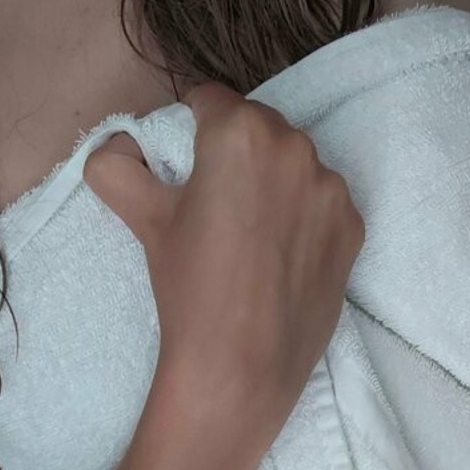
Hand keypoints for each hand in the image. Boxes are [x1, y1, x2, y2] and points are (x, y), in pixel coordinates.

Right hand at [83, 81, 364, 448]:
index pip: (209, 101)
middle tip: (215, 210)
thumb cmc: (189, 290)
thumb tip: (116, 149)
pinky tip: (280, 258)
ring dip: (273, 185)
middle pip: (258, 129)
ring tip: (250, 238)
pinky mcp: (353, 228)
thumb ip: (116, 167)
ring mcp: (331, 189)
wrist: (240, 368)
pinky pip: (323, 205)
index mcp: (240, 132)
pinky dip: (304, 220)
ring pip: (294, 166)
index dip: (190, 130)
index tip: (185, 168)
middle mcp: (295, 148)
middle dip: (235, 156)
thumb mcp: (143, 220)